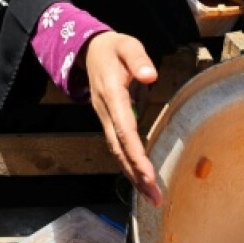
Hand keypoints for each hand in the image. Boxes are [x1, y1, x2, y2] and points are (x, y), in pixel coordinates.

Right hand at [84, 32, 161, 204]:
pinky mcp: (109, 121)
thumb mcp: (126, 45)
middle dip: (135, 174)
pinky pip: (118, 147)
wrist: (89, 51)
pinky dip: (129, 165)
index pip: (124, 129)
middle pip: (119, 148)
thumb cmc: (113, 48)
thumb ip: (138, 59)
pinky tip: (141, 179)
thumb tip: (150, 76)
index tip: (148, 174)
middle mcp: (105, 111)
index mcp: (111, 94)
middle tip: (154, 197)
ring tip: (151, 197)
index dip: (135, 153)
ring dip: (132, 175)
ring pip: (117, 152)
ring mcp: (105, 118)